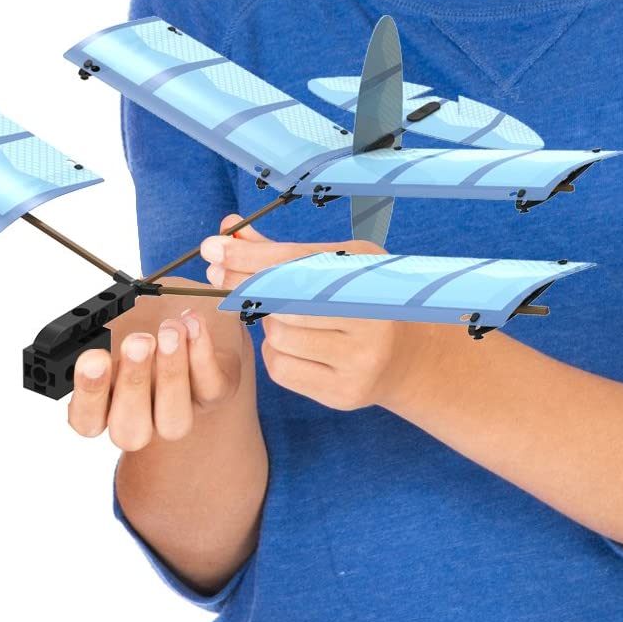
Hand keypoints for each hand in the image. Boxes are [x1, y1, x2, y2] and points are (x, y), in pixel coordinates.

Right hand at [67, 214, 248, 449]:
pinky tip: (193, 322)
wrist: (193, 305)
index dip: (88, 395)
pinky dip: (202, 354)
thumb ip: (102, 327)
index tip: (94, 357)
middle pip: (130, 431)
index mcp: (108, 400)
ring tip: (171, 330)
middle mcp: (143, 414)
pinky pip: (211, 389)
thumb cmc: (149, 314)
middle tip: (138, 341)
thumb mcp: (119, 314)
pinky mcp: (215, 392)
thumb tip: (95, 324)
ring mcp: (180, 408)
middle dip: (133, 384)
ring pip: (174, 422)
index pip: (87, 419)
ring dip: (171, 373)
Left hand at [200, 218, 434, 412]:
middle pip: (283, 302)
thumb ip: (282, 251)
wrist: (409, 355)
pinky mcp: (343, 394)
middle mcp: (368, 319)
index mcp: (368, 275)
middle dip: (247, 287)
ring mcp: (358, 362)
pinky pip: (281, 369)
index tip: (213, 247)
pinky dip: (274, 352)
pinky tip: (292, 342)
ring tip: (285, 314)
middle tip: (225, 277)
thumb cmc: (364, 296)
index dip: (250, 256)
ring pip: (278, 337)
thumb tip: (230, 227)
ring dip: (267, 322)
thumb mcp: (338, 262)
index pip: (296, 263)